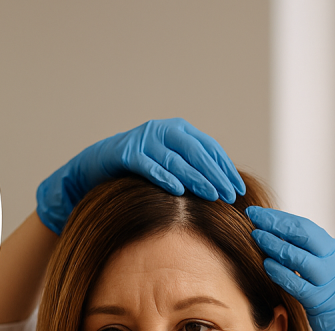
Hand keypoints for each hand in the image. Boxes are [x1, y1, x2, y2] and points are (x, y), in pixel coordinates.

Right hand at [36, 118, 244, 233]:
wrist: (96, 164)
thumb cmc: (138, 168)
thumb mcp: (168, 164)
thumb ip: (191, 168)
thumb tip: (223, 187)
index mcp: (178, 130)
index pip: (209, 148)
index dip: (225, 168)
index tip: (238, 188)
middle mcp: (163, 130)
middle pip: (196, 152)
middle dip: (215, 175)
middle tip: (229, 195)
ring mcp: (144, 139)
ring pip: (176, 160)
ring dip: (196, 179)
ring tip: (212, 196)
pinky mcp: (127, 153)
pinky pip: (150, 166)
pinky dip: (164, 178)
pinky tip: (178, 191)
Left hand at [247, 206, 334, 330]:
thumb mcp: (327, 278)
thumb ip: (308, 260)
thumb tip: (275, 243)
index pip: (304, 226)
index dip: (278, 218)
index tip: (256, 212)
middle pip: (303, 234)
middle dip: (274, 223)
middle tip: (251, 217)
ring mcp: (332, 282)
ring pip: (300, 256)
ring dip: (275, 245)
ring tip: (254, 237)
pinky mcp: (325, 304)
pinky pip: (299, 284)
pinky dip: (282, 273)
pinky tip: (266, 266)